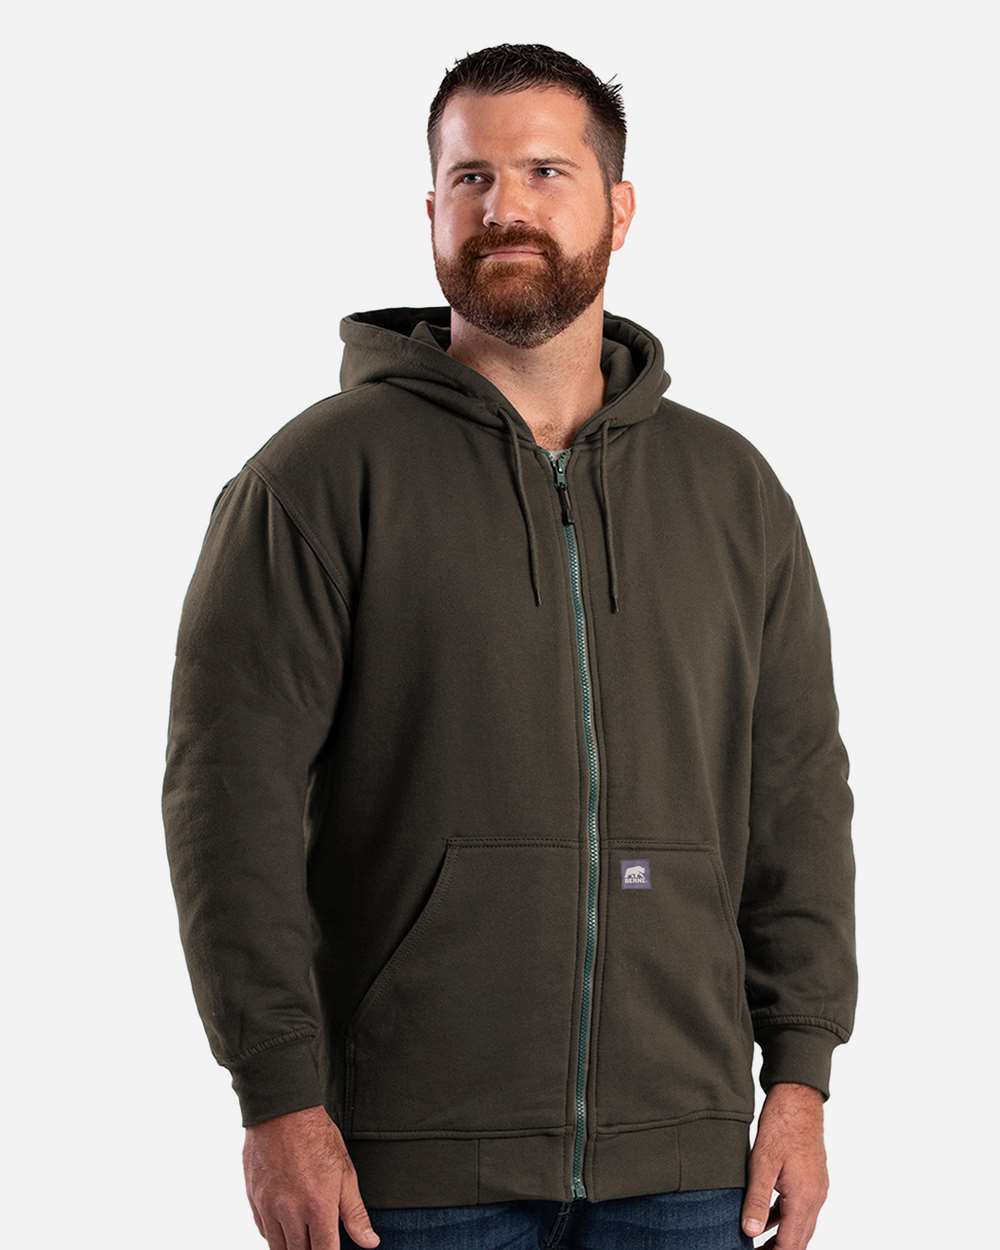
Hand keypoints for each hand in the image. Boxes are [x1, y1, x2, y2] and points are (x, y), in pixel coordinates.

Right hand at [243, 1105, 380, 1248]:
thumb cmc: (317, 1136)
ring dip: (293, 1247)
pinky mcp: (254, 1200)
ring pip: (278, 1249)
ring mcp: (268, 1207)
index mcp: (318, 1206)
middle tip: (321, 1240)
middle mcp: (290, 1212)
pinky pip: (264, 1232)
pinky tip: (288, 1224)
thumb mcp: (345, 1171)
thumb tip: (370, 1243)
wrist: (281, 1110)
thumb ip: (355, 1212)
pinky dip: (276, 1235)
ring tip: (305, 1237)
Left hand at [741, 1083, 828, 1247]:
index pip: (791, 1244)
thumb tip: (750, 1231)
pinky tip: (767, 1219)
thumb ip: (758, 1199)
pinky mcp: (812, 1180)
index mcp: (804, 1198)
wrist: (799, 1099)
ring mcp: (816, 1188)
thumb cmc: (781, 1126)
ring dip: (783, 1239)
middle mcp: (815, 1197)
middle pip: (799, 1240)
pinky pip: (800, 1209)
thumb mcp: (762, 1163)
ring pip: (801, 1226)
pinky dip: (785, 1219)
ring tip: (759, 1245)